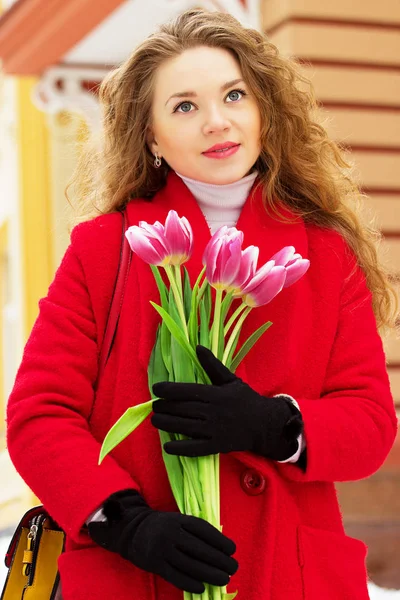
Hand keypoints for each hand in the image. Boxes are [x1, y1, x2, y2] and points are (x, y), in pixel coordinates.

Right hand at [88, 489, 237, 593]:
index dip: (220, 541)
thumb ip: (195, 531)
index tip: (233, 549)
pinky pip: (176, 576)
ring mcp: (162, 550)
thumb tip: (220, 548)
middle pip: (200, 549)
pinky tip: (203, 587)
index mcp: (179, 520)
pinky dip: (191, 583)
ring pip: (191, 565)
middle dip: (220, 560)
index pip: (204, 530)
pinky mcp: (155, 565)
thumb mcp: (178, 520)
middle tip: (233, 567)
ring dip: (210, 574)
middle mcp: (171, 534)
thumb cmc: (164, 526)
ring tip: (224, 579)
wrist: (134, 530)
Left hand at [152, 345, 302, 459]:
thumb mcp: (230, 380)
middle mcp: (214, 412)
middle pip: (184, 409)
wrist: (264, 424)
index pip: (188, 390)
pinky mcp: (217, 445)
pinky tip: (168, 446)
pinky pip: (196, 448)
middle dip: (165, 407)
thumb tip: (197, 347)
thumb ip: (212, 366)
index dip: (169, 390)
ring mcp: (215, 430)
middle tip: (154, 406)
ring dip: (167, 424)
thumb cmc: (245, 399)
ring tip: (155, 420)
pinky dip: (181, 448)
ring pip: (186, 427)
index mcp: (216, 394)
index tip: (156, 389)